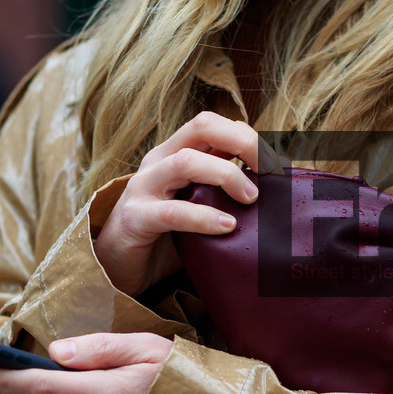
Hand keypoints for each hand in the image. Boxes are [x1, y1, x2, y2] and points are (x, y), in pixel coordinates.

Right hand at [93, 111, 279, 295]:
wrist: (116, 268)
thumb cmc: (165, 236)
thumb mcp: (196, 204)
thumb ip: (222, 190)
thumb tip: (273, 187)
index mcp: (175, 153)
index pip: (214, 124)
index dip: (248, 136)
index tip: (276, 164)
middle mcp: (159, 162)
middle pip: (202, 126)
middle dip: (243, 141)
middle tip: (270, 170)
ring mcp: (143, 188)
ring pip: (187, 162)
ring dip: (227, 175)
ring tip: (251, 199)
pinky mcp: (135, 219)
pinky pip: (173, 212)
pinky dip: (203, 217)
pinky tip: (226, 226)